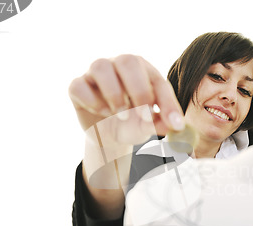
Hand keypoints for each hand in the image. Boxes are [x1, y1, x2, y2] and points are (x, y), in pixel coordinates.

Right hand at [68, 55, 184, 144]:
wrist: (108, 137)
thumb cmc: (133, 123)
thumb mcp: (148, 126)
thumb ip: (160, 123)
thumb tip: (175, 126)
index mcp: (143, 71)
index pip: (157, 80)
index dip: (167, 102)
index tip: (173, 124)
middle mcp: (119, 66)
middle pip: (127, 61)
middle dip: (139, 90)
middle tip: (143, 114)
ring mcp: (96, 74)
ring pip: (100, 66)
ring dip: (114, 93)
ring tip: (121, 114)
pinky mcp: (77, 87)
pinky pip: (79, 85)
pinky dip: (92, 101)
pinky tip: (102, 112)